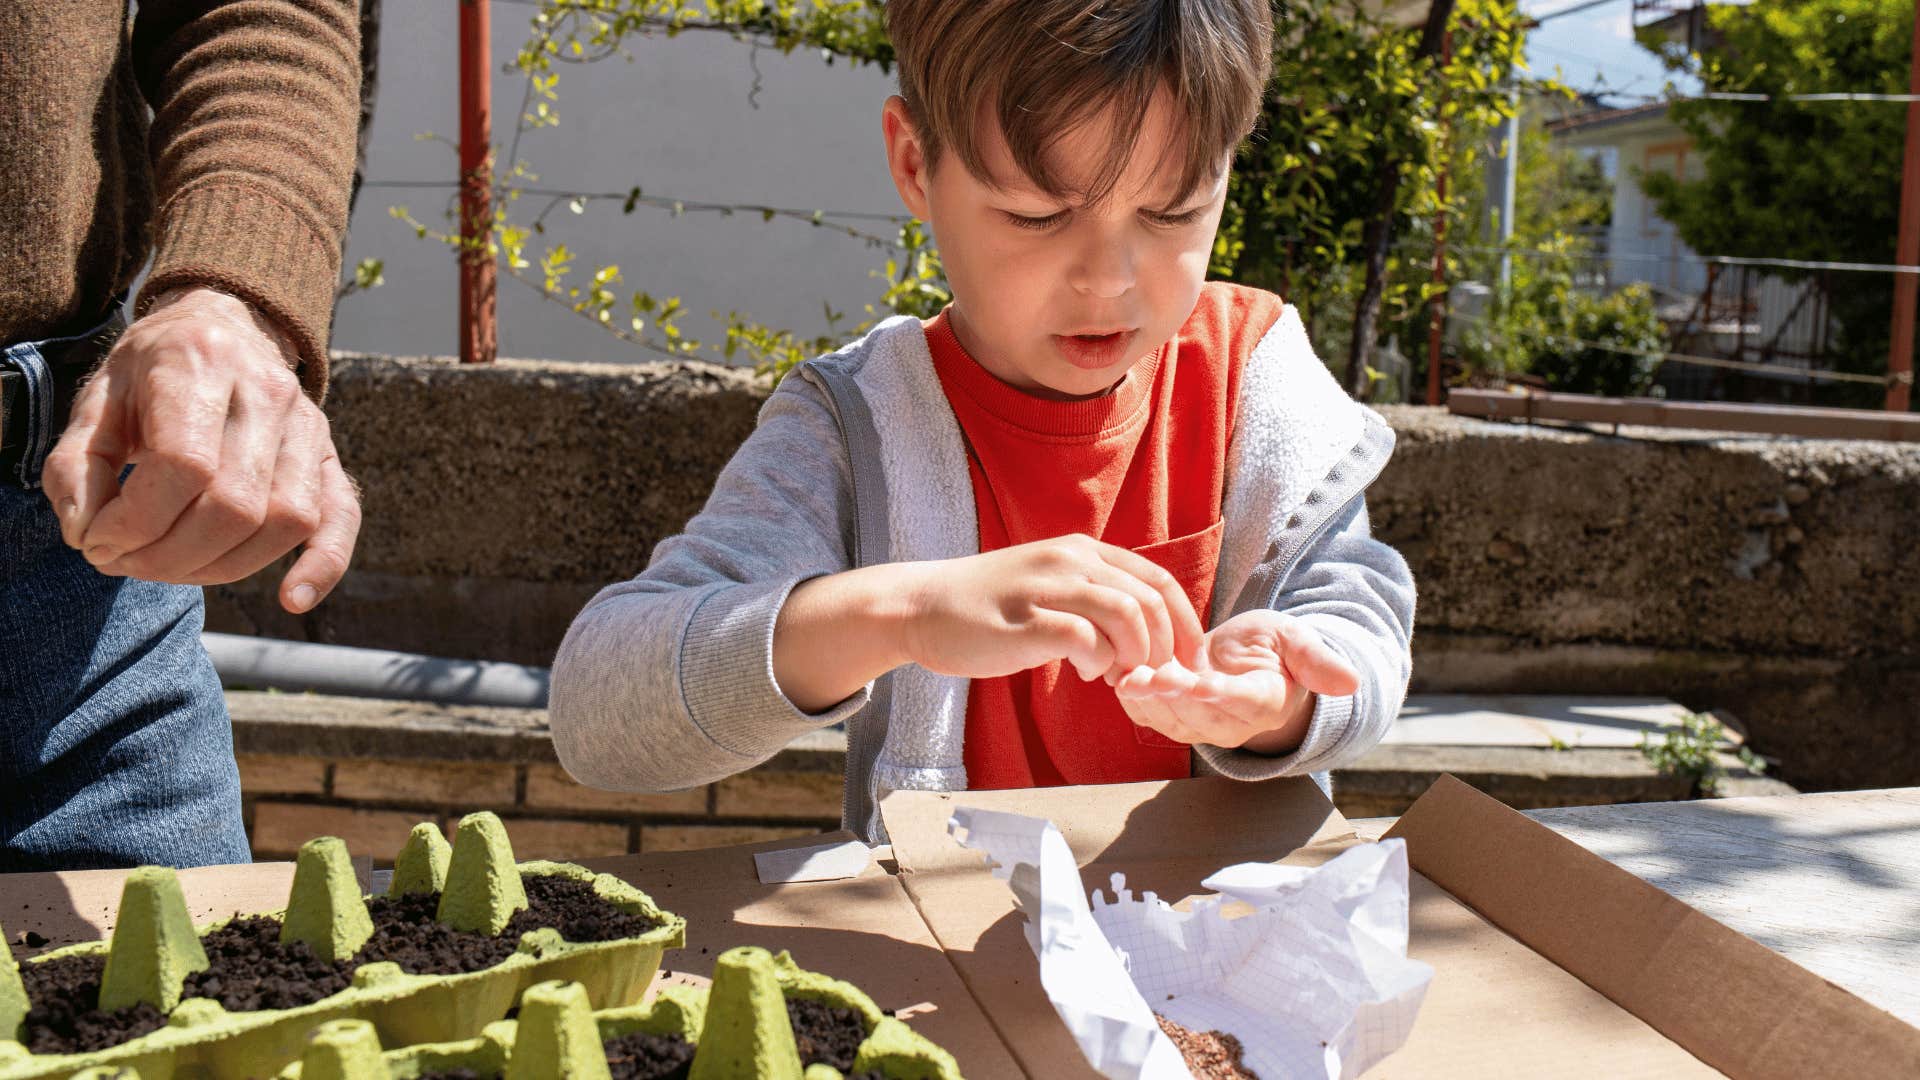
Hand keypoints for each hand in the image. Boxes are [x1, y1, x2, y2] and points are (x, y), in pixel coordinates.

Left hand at [41, 287, 360, 613]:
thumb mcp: (97, 399)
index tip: (97, 541)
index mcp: (199, 363)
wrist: (223, 326)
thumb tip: (85, 531)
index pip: (183, 466)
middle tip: (125, 561)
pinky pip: (342, 518)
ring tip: (172, 568)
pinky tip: (292, 599)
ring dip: (222, 567)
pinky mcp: (331, 455)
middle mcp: (266, 390)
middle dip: (170, 555)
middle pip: (234, 504)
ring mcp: (308, 424)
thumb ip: (75, 463)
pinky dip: (323, 566)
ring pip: (283, 520)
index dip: (137, 521)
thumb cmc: (152, 371)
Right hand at [899, 534, 1205, 682]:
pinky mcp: (1025, 620)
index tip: (1187, 659)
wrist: (921, 606)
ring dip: (1134, 655)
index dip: (1183, 623)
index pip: (1156, 580)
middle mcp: (1069, 560)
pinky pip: (1085, 638)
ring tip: (1116, 676)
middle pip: (1148, 599)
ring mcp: (1046, 587)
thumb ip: (1092, 597)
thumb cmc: (987, 607)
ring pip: (1125, 614)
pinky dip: (1099, 661)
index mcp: (1082, 551)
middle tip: (1151, 677)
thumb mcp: (1049, 585)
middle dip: (1163, 647)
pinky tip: (1085, 672)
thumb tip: (1141, 634)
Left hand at [1113, 609, 1359, 753]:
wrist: (1244, 660)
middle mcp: (1232, 722)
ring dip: (1147, 701)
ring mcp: (1200, 726)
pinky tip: (1119, 676)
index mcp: (1266, 701)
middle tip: (1149, 676)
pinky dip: (1133, 700)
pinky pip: (1151, 717)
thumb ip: (1317, 660)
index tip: (1199, 684)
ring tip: (1128, 676)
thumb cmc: (1272, 646)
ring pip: (1171, 719)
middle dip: (1173, 697)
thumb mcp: (1297, 640)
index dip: (1220, 695)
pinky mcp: (1174, 720)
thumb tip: (1352, 681)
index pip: (1242, 702)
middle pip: (1199, 714)